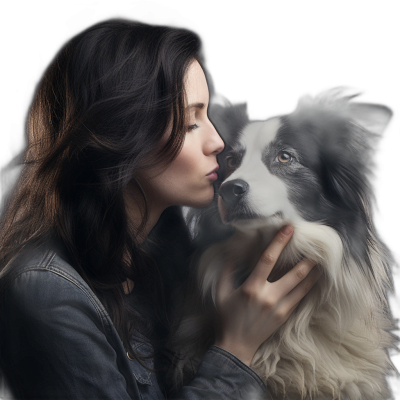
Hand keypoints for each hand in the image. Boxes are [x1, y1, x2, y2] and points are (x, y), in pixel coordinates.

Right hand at [213, 225, 321, 365]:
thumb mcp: (221, 293)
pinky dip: (309, 288)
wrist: (236, 347)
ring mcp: (280, 308)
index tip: (288, 229)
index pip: (268, 260)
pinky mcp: (285, 317)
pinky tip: (315, 280)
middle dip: (307, 258)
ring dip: (313, 273)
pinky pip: (300, 299)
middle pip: (294, 274)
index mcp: (251, 288)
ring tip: (323, 262)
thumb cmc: (226, 319)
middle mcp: (269, 297)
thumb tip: (231, 253)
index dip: (279, 243)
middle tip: (316, 246)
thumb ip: (225, 271)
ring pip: (302, 287)